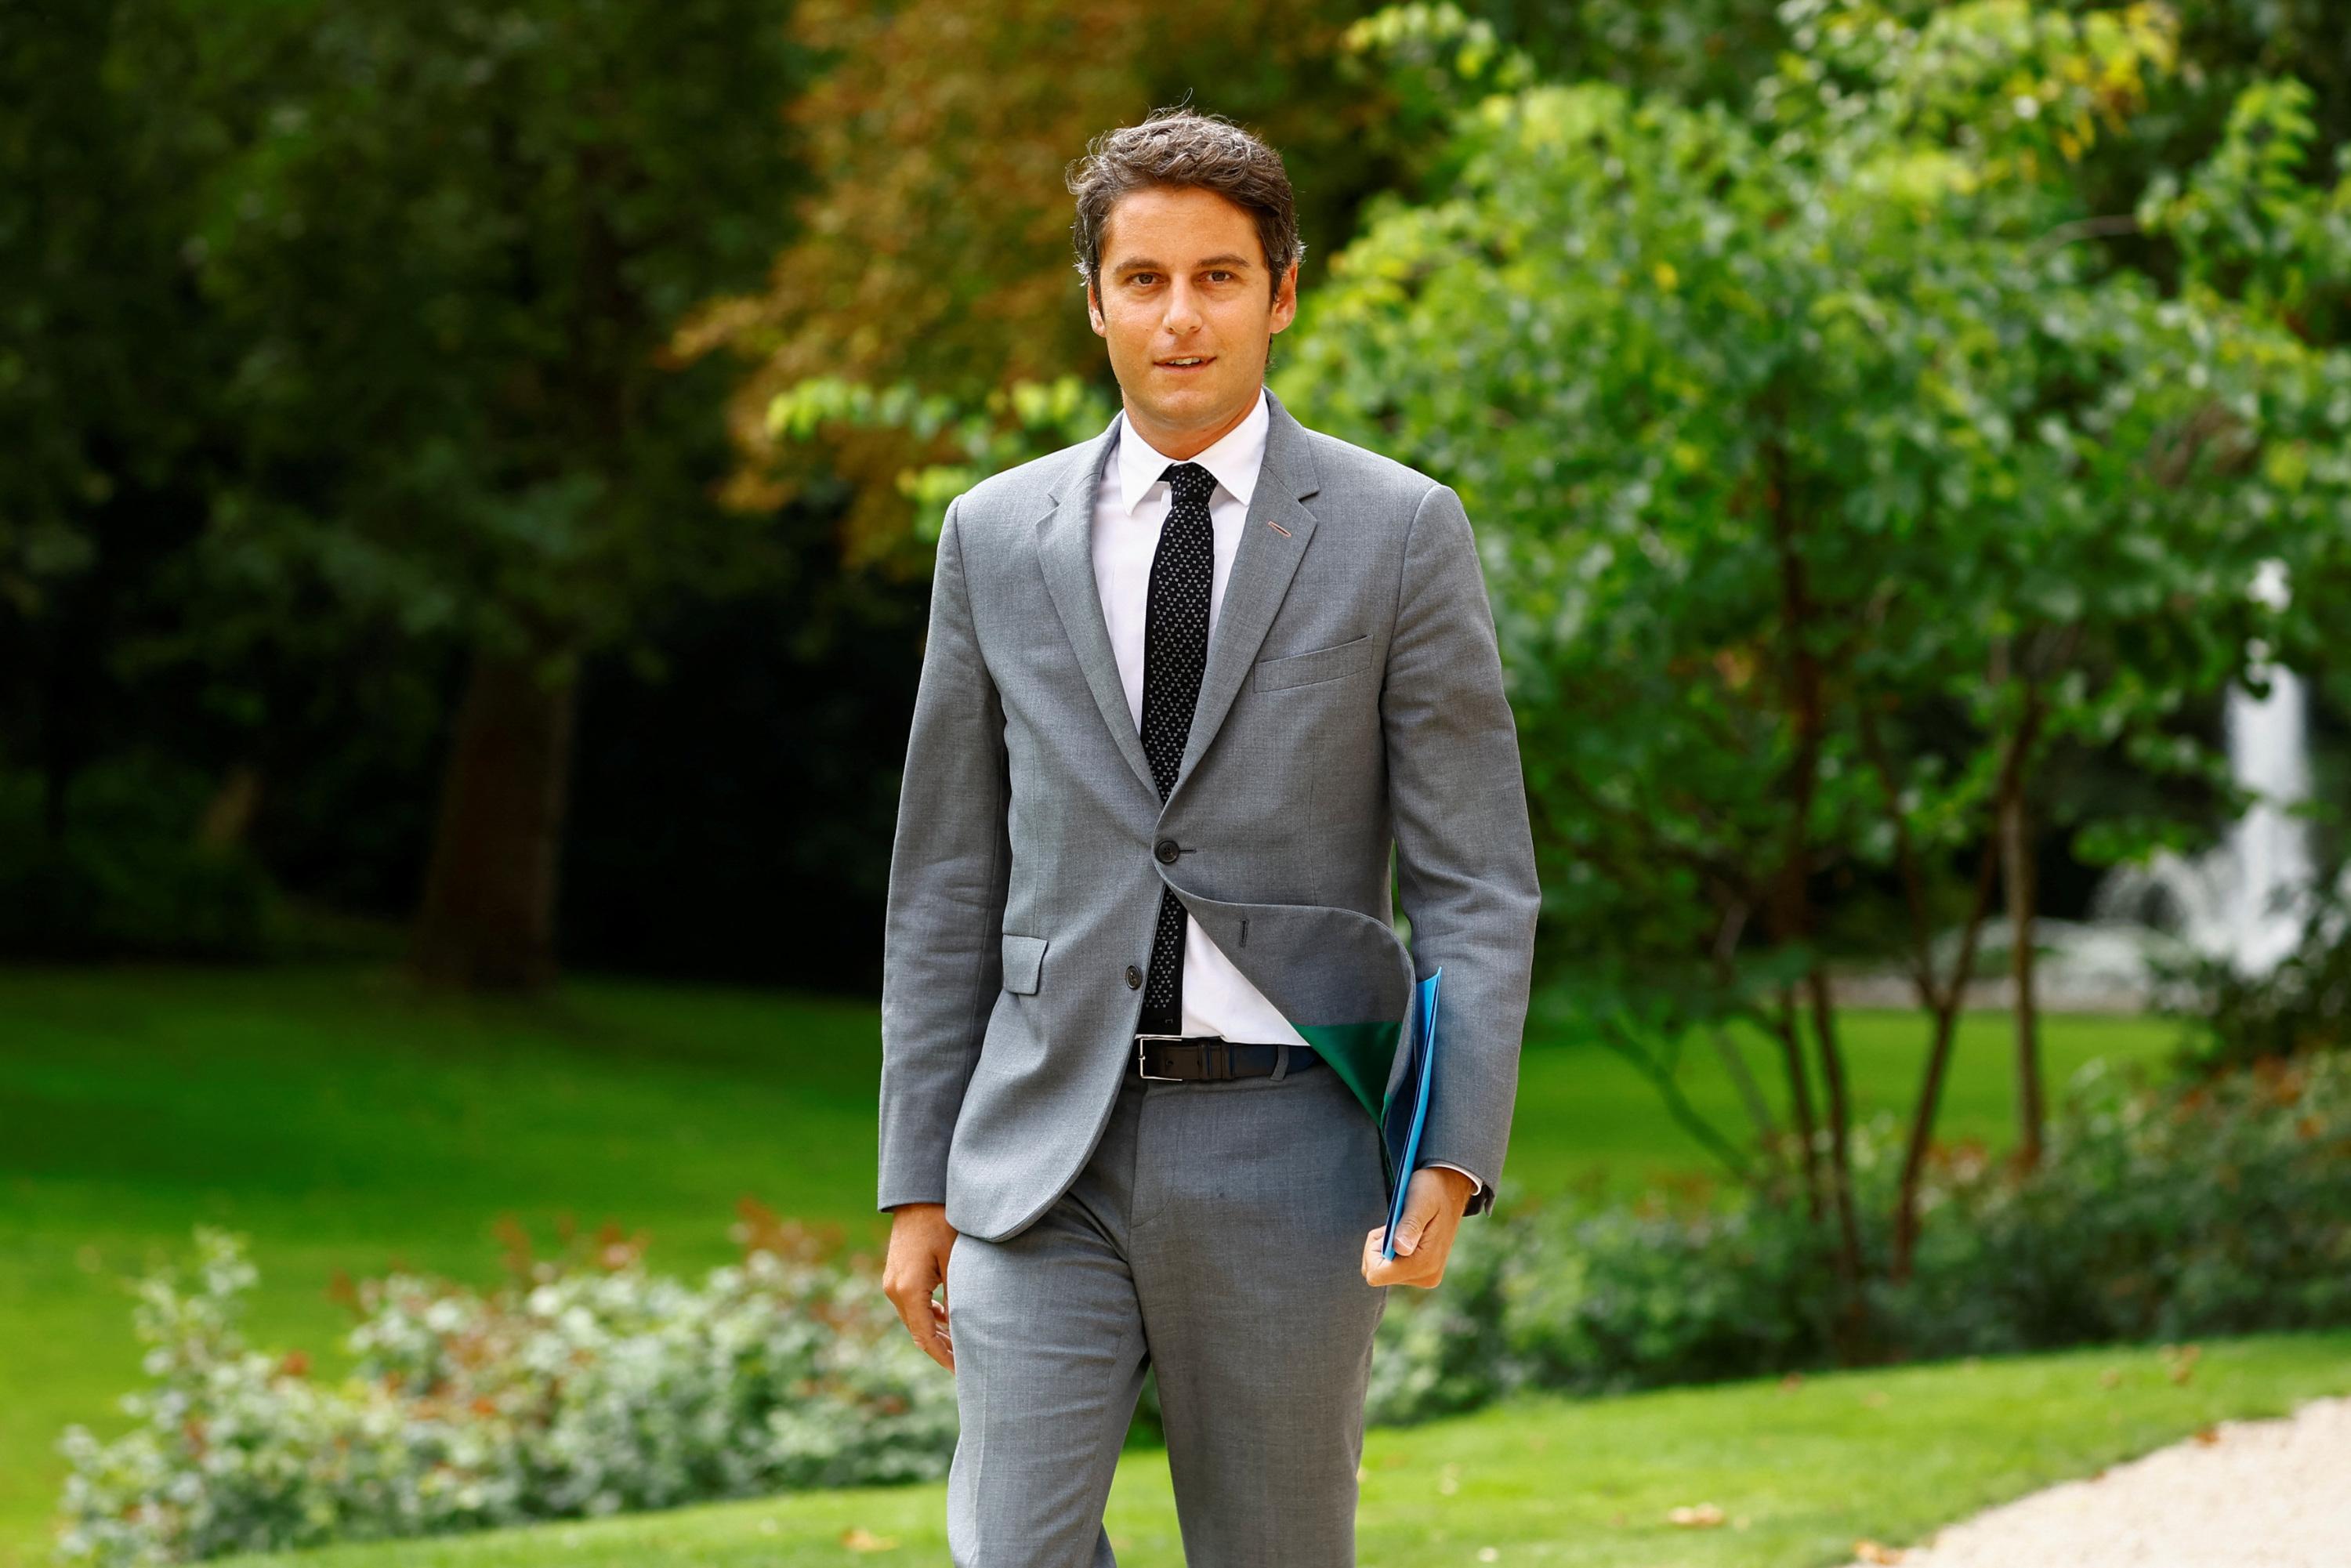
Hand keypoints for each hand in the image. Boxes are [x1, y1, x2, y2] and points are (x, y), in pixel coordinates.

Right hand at [881, 1202, 958, 1371]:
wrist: (918, 1195)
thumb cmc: (942, 1223)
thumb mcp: (956, 1261)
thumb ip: (958, 1297)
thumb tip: (966, 1330)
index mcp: (908, 1290)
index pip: (925, 1337)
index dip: (944, 1357)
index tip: (963, 1371)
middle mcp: (894, 1290)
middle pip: (918, 1332)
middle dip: (940, 1349)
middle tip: (967, 1363)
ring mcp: (892, 1282)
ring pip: (914, 1319)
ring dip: (934, 1332)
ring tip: (960, 1346)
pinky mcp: (896, 1275)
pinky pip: (911, 1304)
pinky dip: (928, 1315)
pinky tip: (945, 1318)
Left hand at [1362, 1166, 1474, 1288]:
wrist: (1452, 1189)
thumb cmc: (1433, 1190)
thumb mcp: (1420, 1201)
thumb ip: (1409, 1226)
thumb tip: (1399, 1249)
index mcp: (1424, 1263)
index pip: (1376, 1275)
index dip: (1373, 1251)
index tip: (1388, 1229)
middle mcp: (1426, 1276)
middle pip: (1378, 1273)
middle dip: (1379, 1248)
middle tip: (1396, 1224)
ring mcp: (1426, 1276)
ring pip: (1384, 1270)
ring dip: (1386, 1247)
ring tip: (1403, 1226)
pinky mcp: (1423, 1273)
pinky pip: (1394, 1268)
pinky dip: (1393, 1250)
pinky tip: (1407, 1233)